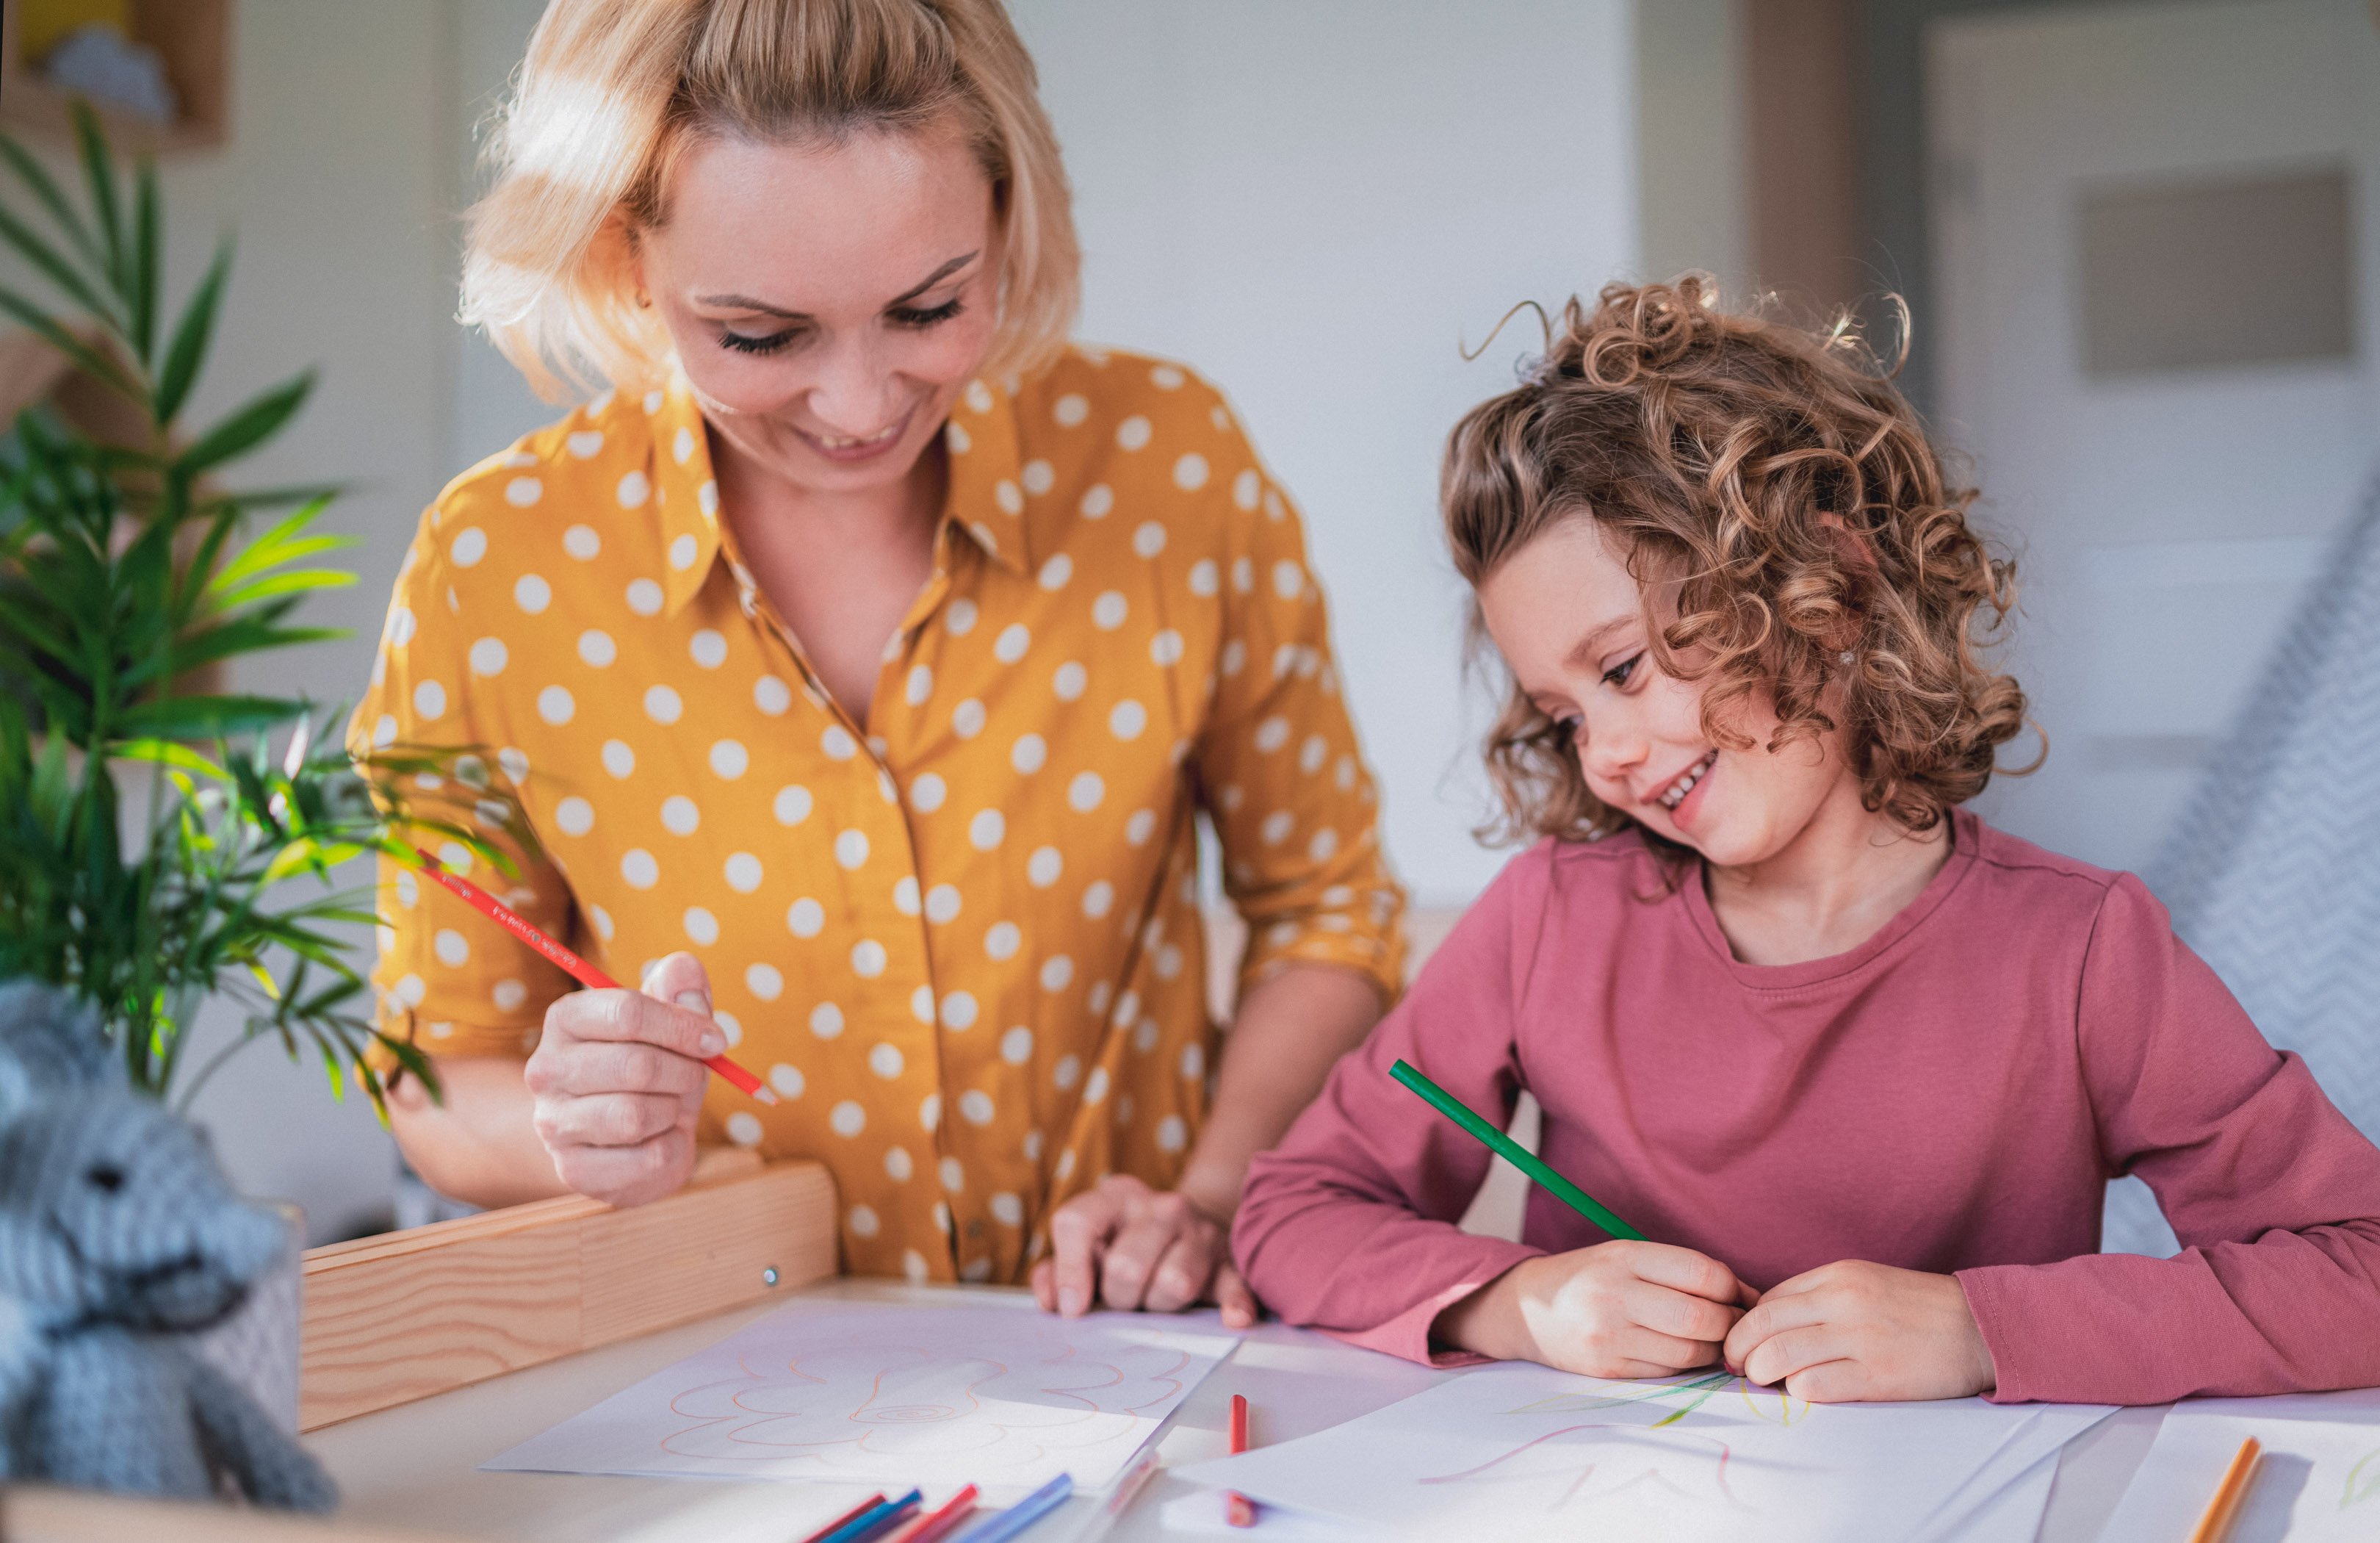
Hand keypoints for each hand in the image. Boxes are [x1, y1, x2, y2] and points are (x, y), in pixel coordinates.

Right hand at [522, 951, 717, 1207]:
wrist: (633, 1143)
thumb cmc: (656, 1073)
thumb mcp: (673, 1027)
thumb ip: (681, 991)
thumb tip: (683, 969)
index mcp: (567, 1019)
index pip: (627, 1011)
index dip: (682, 1026)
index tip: (716, 1040)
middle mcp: (546, 1069)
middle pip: (636, 1065)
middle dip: (684, 1072)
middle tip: (693, 1077)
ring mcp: (553, 1123)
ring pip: (635, 1115)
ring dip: (673, 1110)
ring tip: (669, 1108)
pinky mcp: (573, 1170)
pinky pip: (646, 1158)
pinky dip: (670, 1149)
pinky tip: (658, 1141)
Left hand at [1028, 1174, 1257, 1327]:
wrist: (1189, 1227)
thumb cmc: (1125, 1244)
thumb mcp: (1088, 1247)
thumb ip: (1057, 1271)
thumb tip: (1053, 1302)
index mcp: (1114, 1197)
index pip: (1078, 1222)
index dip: (1069, 1269)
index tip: (1073, 1307)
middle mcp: (1159, 1207)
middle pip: (1126, 1265)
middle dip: (1119, 1297)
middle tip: (1124, 1300)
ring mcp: (1199, 1231)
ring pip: (1174, 1281)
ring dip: (1160, 1307)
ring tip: (1156, 1300)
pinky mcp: (1230, 1260)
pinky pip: (1235, 1285)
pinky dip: (1234, 1305)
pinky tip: (1232, 1319)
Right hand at [1435, 1242, 1751, 1377]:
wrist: (1527, 1308)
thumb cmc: (1591, 1278)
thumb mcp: (1627, 1256)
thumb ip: (1680, 1270)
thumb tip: (1747, 1296)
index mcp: (1624, 1256)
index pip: (1702, 1273)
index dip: (1735, 1288)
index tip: (1742, 1297)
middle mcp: (1614, 1294)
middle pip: (1699, 1317)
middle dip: (1730, 1325)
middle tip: (1736, 1326)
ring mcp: (1607, 1334)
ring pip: (1688, 1351)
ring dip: (1714, 1350)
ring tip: (1714, 1342)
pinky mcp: (1605, 1368)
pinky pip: (1666, 1372)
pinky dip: (1687, 1365)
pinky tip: (1685, 1354)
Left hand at [1722, 1260, 1994, 1401]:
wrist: (1980, 1328)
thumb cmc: (1916, 1309)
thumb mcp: (1864, 1283)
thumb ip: (1818, 1298)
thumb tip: (1767, 1324)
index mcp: (1837, 1276)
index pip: (1767, 1300)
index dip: (1744, 1326)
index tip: (1740, 1346)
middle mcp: (1844, 1301)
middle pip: (1762, 1325)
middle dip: (1738, 1351)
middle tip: (1738, 1368)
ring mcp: (1860, 1338)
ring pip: (1778, 1355)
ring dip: (1761, 1374)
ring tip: (1765, 1383)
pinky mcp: (1879, 1376)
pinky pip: (1814, 1386)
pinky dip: (1798, 1392)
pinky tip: (1804, 1392)